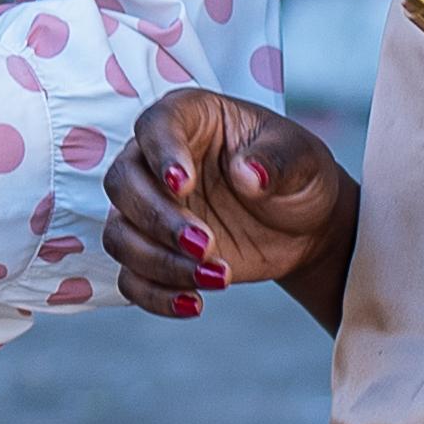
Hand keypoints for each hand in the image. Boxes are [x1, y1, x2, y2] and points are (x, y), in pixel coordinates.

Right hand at [102, 84, 348, 318]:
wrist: (303, 226)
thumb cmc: (298, 176)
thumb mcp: (303, 160)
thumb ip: (277, 161)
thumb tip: (246, 175)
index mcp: (190, 120)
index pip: (154, 126)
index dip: (161, 155)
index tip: (183, 185)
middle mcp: (156, 161)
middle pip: (123, 183)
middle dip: (157, 219)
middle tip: (205, 243)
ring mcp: (150, 208)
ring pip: (119, 234)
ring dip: (158, 261)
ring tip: (218, 276)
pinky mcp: (155, 251)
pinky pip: (131, 277)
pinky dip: (155, 295)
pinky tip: (195, 303)